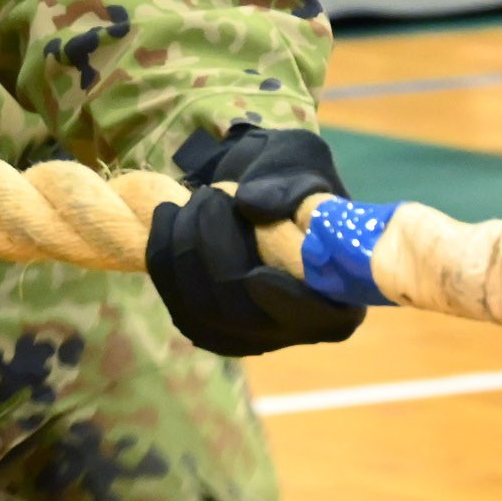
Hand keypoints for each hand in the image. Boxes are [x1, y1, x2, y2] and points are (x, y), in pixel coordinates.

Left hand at [145, 124, 364, 355]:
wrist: (252, 194)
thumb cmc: (290, 181)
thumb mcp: (301, 165)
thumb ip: (288, 186)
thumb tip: (253, 204)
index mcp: (339, 298)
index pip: (318, 319)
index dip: (287, 304)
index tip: (257, 274)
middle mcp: (294, 329)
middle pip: (242, 312)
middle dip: (215, 247)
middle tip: (210, 195)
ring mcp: (245, 335)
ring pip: (199, 307)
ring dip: (185, 245)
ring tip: (194, 200)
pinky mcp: (205, 325)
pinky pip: (172, 299)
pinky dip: (162, 254)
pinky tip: (169, 216)